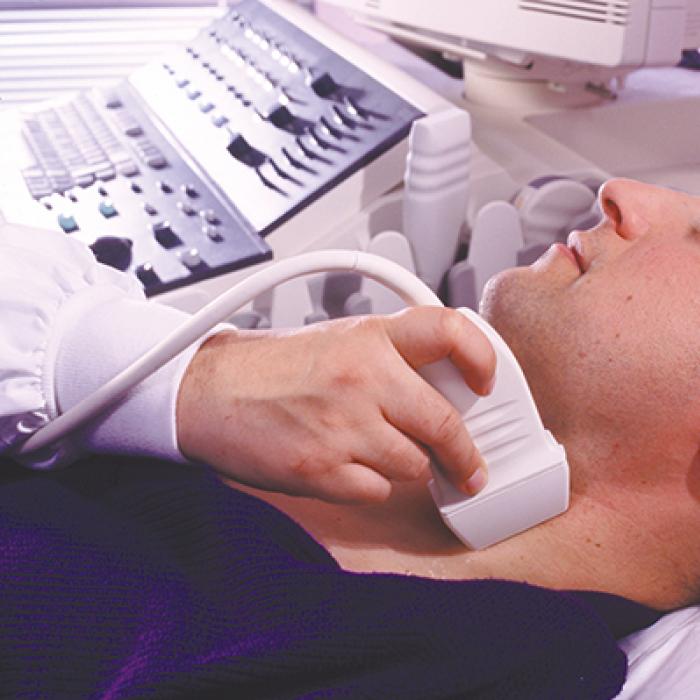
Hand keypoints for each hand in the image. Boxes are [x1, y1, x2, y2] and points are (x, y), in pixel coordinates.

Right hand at [176, 307, 495, 503]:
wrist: (208, 391)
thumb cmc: (270, 368)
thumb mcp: (339, 340)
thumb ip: (392, 357)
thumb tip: (446, 384)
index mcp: (369, 337)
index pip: (449, 330)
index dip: (482, 356)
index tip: (488, 382)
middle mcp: (363, 377)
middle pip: (446, 423)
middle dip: (464, 453)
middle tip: (469, 465)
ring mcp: (343, 425)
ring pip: (415, 465)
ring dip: (407, 465)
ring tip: (379, 452)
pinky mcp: (322, 469)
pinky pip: (377, 491)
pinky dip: (370, 486)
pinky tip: (346, 466)